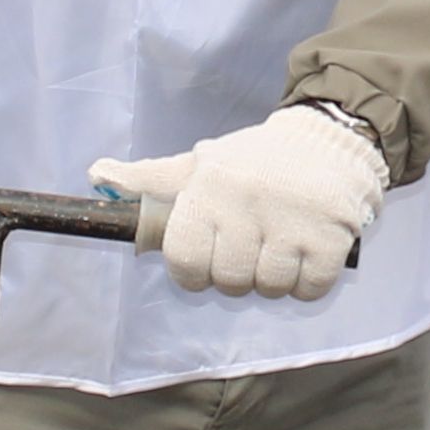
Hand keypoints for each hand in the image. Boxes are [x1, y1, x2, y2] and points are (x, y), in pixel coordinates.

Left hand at [88, 100, 385, 300]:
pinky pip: (307, 290)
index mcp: (209, 187)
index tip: (208, 259)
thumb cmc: (257, 160)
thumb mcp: (201, 163)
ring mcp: (291, 222)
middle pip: (227, 281)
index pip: (183, 260)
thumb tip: (96, 175)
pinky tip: (307, 252)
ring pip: (268, 288)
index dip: (193, 271)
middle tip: (251, 246)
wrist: (333, 139)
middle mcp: (246, 203)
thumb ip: (150, 179)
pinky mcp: (331, 238)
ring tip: (281, 245)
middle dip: (237, 274)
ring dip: (274, 278)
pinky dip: (308, 283)